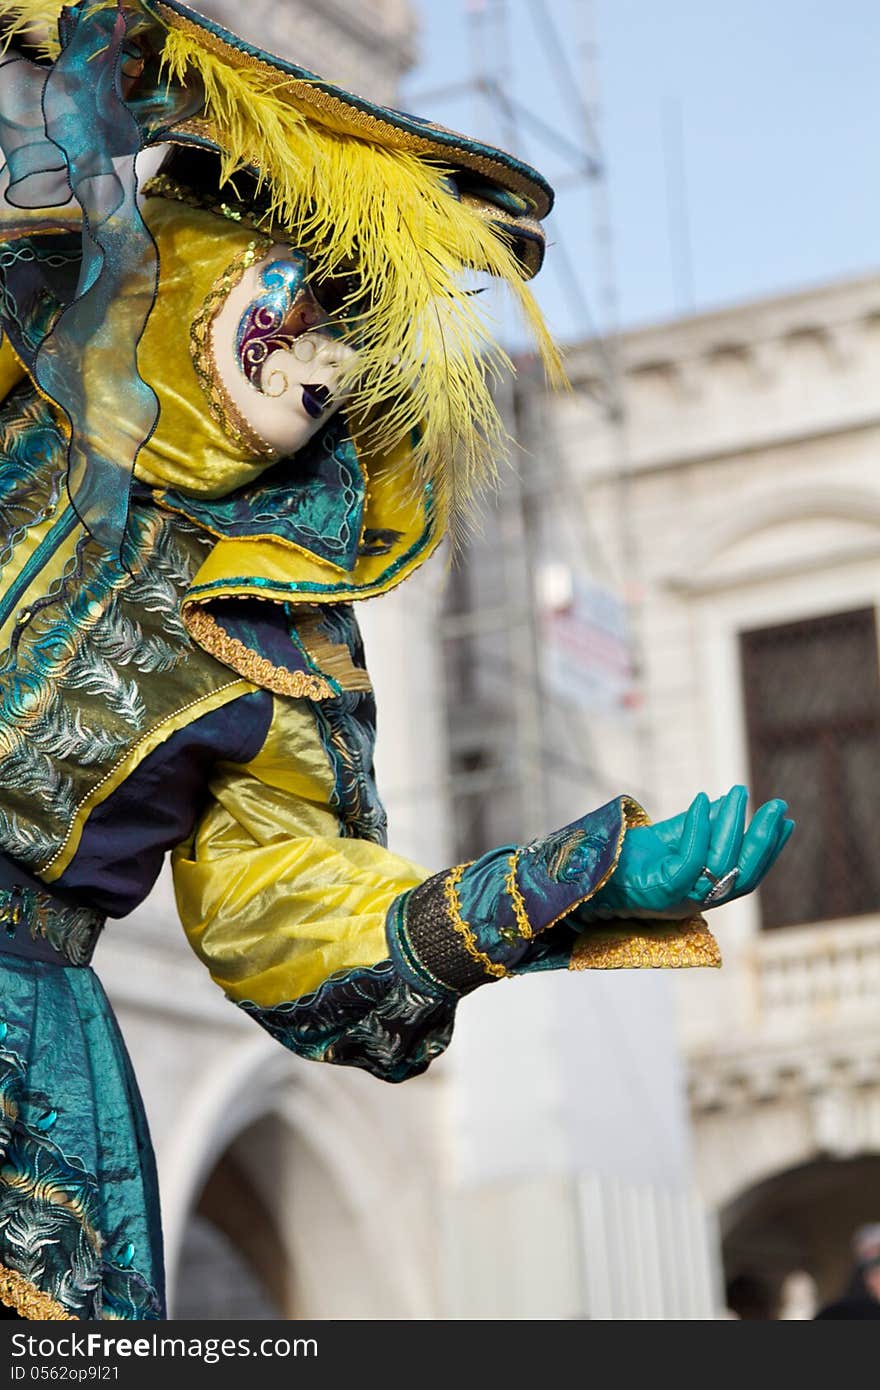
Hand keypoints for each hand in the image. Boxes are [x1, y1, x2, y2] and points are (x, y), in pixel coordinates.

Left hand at [585, 786, 793, 920]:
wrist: (584, 875)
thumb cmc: (624, 859)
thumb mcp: (668, 838)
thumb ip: (700, 825)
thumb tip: (730, 802)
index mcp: (701, 893)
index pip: (746, 876)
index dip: (768, 851)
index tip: (786, 820)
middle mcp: (694, 901)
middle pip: (742, 876)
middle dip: (763, 840)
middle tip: (778, 806)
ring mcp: (678, 898)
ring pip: (720, 866)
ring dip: (733, 827)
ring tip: (740, 793)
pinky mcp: (660, 890)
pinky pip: (689, 860)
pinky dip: (699, 829)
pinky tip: (702, 801)